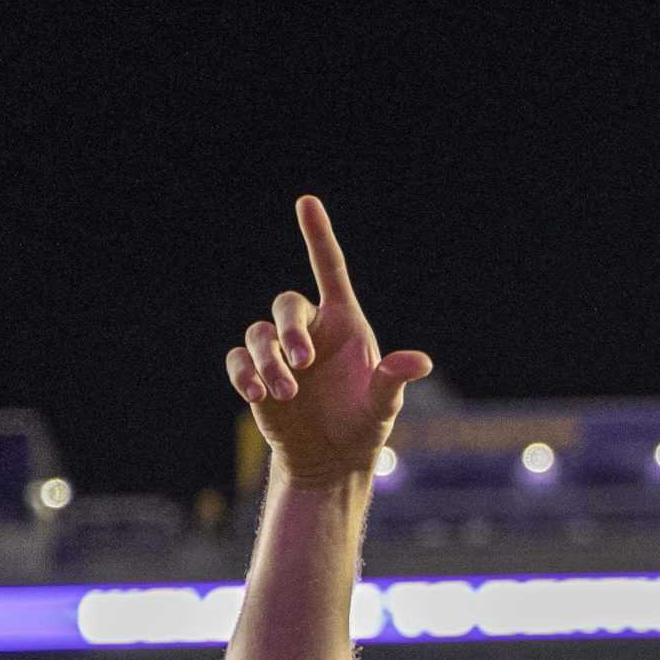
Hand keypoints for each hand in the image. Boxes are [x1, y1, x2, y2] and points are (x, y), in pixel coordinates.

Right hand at [225, 197, 434, 485]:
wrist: (332, 458)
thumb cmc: (364, 423)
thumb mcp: (383, 404)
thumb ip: (394, 380)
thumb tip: (421, 362)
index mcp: (343, 324)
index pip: (329, 270)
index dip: (318, 236)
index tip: (307, 202)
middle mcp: (310, 330)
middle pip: (287, 304)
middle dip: (290, 331)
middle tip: (303, 363)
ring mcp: (279, 352)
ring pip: (259, 335)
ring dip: (269, 361)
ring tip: (286, 394)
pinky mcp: (256, 375)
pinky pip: (239, 360)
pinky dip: (245, 372)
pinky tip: (259, 395)